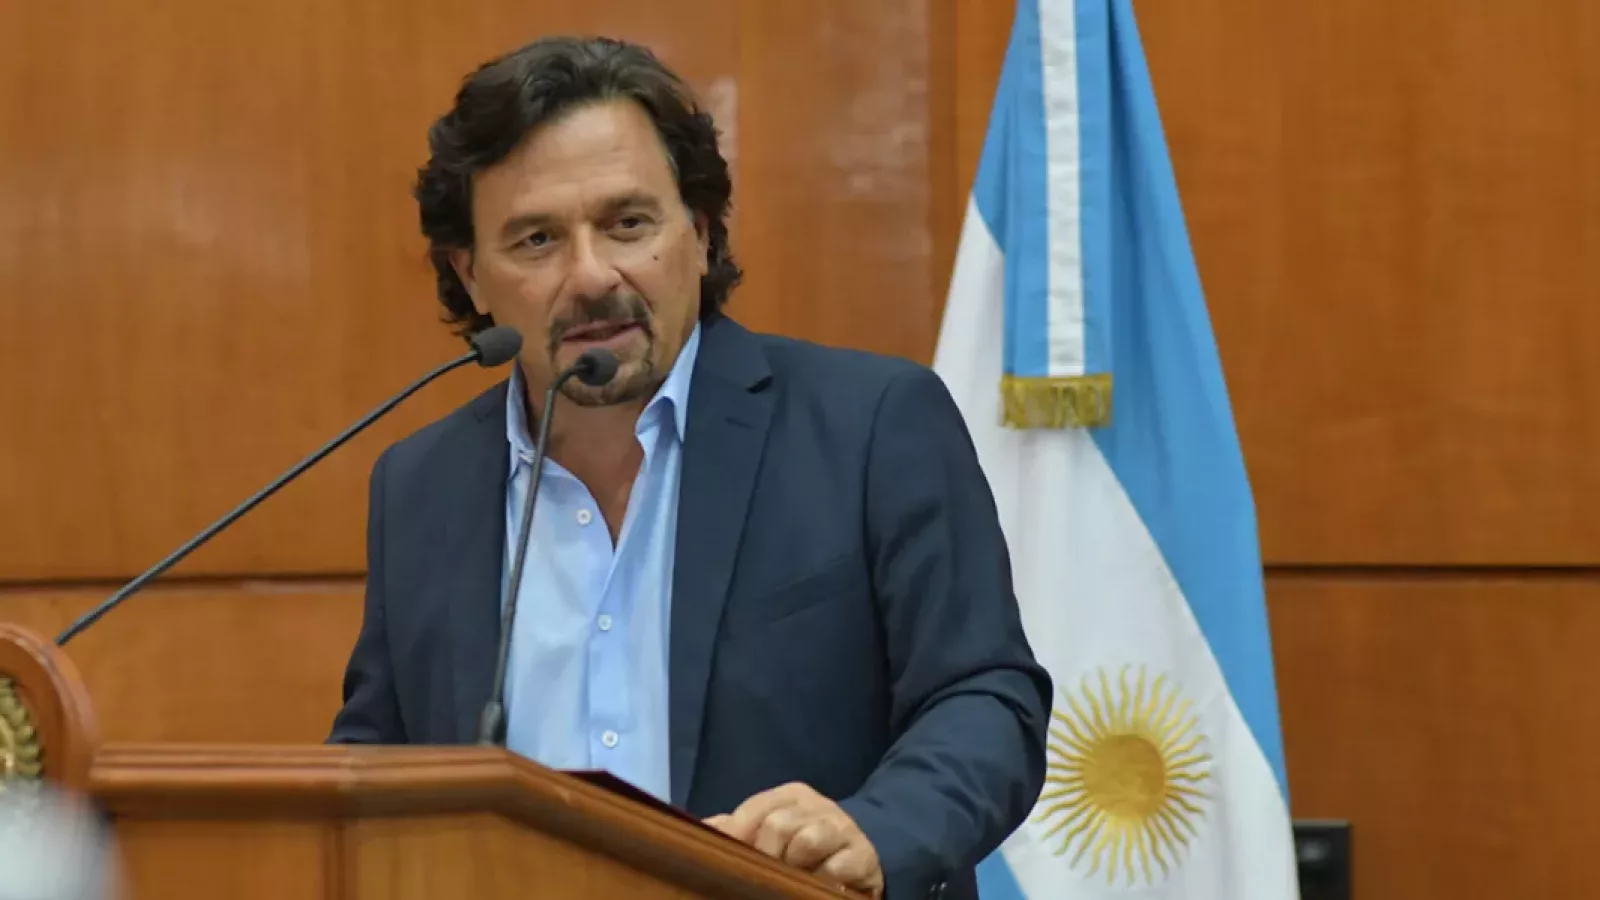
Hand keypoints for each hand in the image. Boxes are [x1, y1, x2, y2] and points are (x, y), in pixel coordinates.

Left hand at [705, 782, 883, 895]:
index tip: (728, 858)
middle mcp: (817, 805)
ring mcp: (842, 828)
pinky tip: (819, 883)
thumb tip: (701, 828)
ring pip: (806, 842)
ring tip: (794, 877)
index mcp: (791, 795)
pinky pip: (835, 867)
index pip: (755, 809)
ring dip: (795, 866)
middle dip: (767, 855)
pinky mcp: (863, 855)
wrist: (862, 851)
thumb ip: (737, 827)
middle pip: (778, 825)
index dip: (738, 835)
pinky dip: (822, 879)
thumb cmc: (804, 841)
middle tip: (767, 872)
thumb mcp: (771, 827)